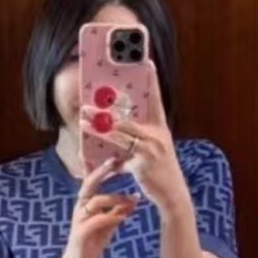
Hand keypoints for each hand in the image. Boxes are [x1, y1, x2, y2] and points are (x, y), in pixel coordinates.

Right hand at [59, 158, 138, 257]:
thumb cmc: (92, 242)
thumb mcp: (107, 224)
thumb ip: (117, 211)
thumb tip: (133, 199)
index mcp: (85, 203)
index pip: (91, 180)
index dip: (100, 167)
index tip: (112, 153)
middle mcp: (80, 207)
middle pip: (89, 184)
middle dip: (102, 171)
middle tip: (116, 161)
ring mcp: (78, 219)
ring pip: (96, 201)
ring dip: (116, 198)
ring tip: (132, 200)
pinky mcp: (81, 233)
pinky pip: (98, 220)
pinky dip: (113, 216)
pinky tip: (125, 216)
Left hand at [83, 65, 191, 218]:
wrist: (173, 196)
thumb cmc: (160, 174)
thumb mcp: (150, 154)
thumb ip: (134, 144)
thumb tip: (116, 139)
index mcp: (161, 128)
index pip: (156, 99)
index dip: (152, 80)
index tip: (147, 61)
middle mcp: (158, 135)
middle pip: (128, 115)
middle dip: (108, 106)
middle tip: (90, 97)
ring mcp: (151, 150)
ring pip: (121, 133)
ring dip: (99, 125)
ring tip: (83, 117)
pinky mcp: (143, 165)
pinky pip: (119, 157)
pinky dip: (106, 157)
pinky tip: (91, 156)